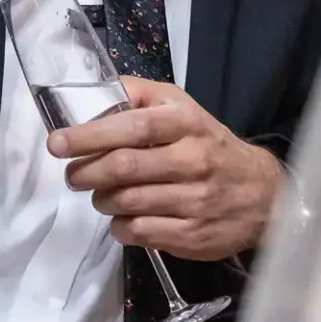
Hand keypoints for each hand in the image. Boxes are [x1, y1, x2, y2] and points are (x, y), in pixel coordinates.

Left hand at [49, 76, 283, 259]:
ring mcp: (194, 201)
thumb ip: (143, 96)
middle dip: (86, 172)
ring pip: (127, 203)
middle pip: (124, 167)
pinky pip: (139, 232)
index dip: (91, 135)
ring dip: (101, 199)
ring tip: (100, 194)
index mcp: (187, 123)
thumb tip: (98, 87)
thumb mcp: (184, 109)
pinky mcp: (192, 235)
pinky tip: (123, 218)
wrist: (262, 195)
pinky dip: (120, 227)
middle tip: (73, 174)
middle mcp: (193, 160)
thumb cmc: (211, 146)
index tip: (58, 142)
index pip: (133, 127)